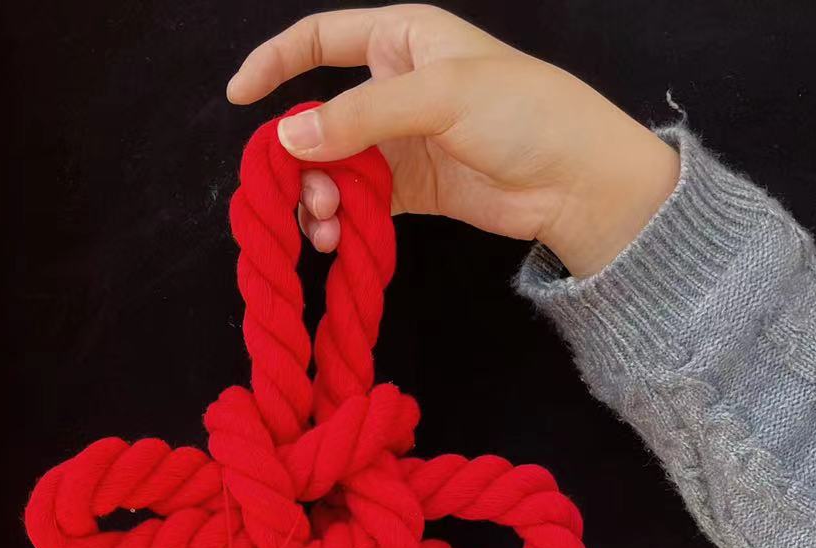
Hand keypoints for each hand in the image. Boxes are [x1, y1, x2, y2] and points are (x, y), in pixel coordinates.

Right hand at [227, 5, 679, 275]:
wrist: (575, 182)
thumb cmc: (523, 113)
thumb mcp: (438, 98)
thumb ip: (358, 117)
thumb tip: (288, 138)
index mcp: (402, 40)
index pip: (321, 39)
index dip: (276, 62)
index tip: (239, 97)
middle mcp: (394, 87)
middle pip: (318, 118)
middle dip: (301, 160)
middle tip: (304, 197)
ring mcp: (399, 141)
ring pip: (332, 167)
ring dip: (318, 198)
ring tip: (325, 227)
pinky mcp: (408, 189)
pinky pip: (356, 202)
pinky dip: (339, 221)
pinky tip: (336, 240)